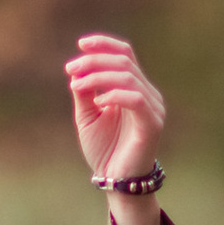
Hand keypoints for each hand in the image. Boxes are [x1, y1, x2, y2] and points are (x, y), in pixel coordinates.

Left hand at [66, 31, 165, 186]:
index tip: (81, 44)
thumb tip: (76, 70)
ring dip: (98, 77)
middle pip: (124, 62)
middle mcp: (147, 94)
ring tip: (76, 84)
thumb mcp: (87, 116)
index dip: (105, 45)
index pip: (125, 54)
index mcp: (134, 88)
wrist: (115, 180)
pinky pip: (136, 99)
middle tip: (71, 68)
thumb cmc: (104, 149)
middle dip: (94, 61)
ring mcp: (152, 108)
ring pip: (128, 77)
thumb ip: (84, 93)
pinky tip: (98, 102)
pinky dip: (115, 95)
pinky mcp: (152, 124)